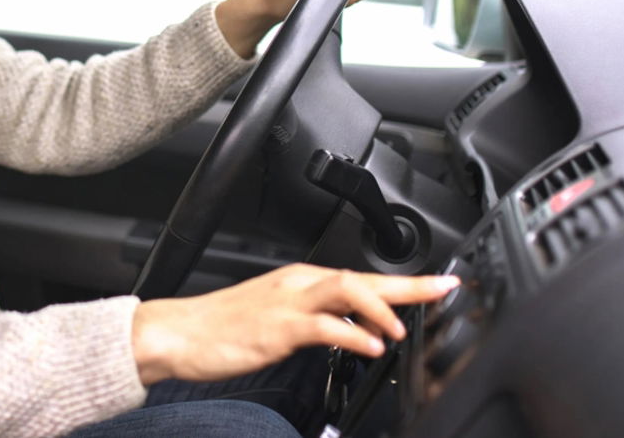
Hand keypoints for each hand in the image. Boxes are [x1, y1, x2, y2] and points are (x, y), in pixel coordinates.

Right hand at [130, 264, 458, 384]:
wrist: (178, 332)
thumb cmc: (221, 328)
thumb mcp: (279, 322)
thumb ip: (319, 323)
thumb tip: (357, 334)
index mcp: (301, 281)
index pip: (362, 277)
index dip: (405, 284)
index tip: (438, 286)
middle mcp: (298, 284)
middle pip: (363, 277)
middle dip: (409, 286)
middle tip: (445, 289)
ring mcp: (287, 303)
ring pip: (346, 290)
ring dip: (382, 307)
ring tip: (403, 329)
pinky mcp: (275, 327)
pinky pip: (322, 327)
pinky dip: (351, 335)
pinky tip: (369, 347)